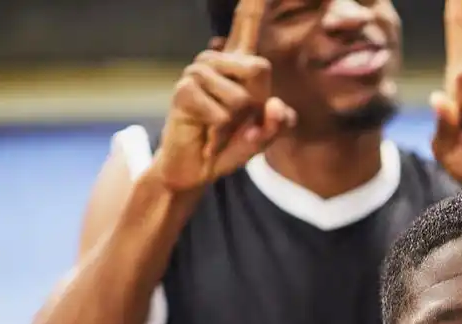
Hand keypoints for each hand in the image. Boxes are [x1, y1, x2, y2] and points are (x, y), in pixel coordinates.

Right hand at [152, 0, 296, 192]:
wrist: (195, 169)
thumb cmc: (229, 146)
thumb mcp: (262, 138)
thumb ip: (278, 124)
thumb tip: (275, 105)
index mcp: (239, 65)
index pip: (247, 24)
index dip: (252, 5)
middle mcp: (217, 61)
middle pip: (259, 69)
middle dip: (256, 105)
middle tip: (236, 121)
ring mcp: (198, 72)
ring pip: (240, 98)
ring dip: (235, 122)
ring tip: (218, 127)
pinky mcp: (184, 90)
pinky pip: (219, 111)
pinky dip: (219, 130)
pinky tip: (206, 132)